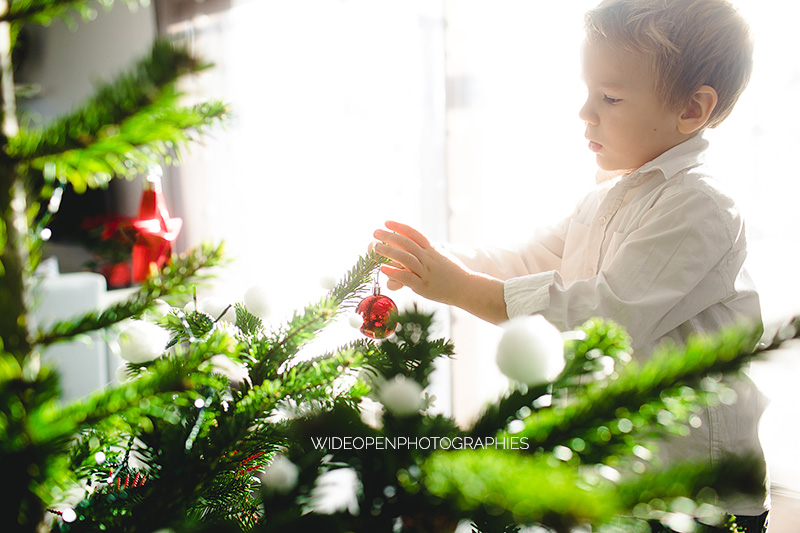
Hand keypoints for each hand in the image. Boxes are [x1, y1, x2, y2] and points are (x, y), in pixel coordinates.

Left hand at [371, 221, 508, 323]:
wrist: (467, 287)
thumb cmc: (454, 273)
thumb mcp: (442, 256)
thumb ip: (430, 250)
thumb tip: (418, 245)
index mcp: (432, 249)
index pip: (414, 233)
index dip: (400, 226)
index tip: (387, 222)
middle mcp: (428, 258)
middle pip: (407, 243)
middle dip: (389, 236)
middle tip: (375, 232)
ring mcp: (426, 271)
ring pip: (405, 258)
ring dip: (388, 251)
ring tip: (375, 248)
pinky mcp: (423, 285)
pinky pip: (407, 277)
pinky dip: (394, 272)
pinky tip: (383, 269)